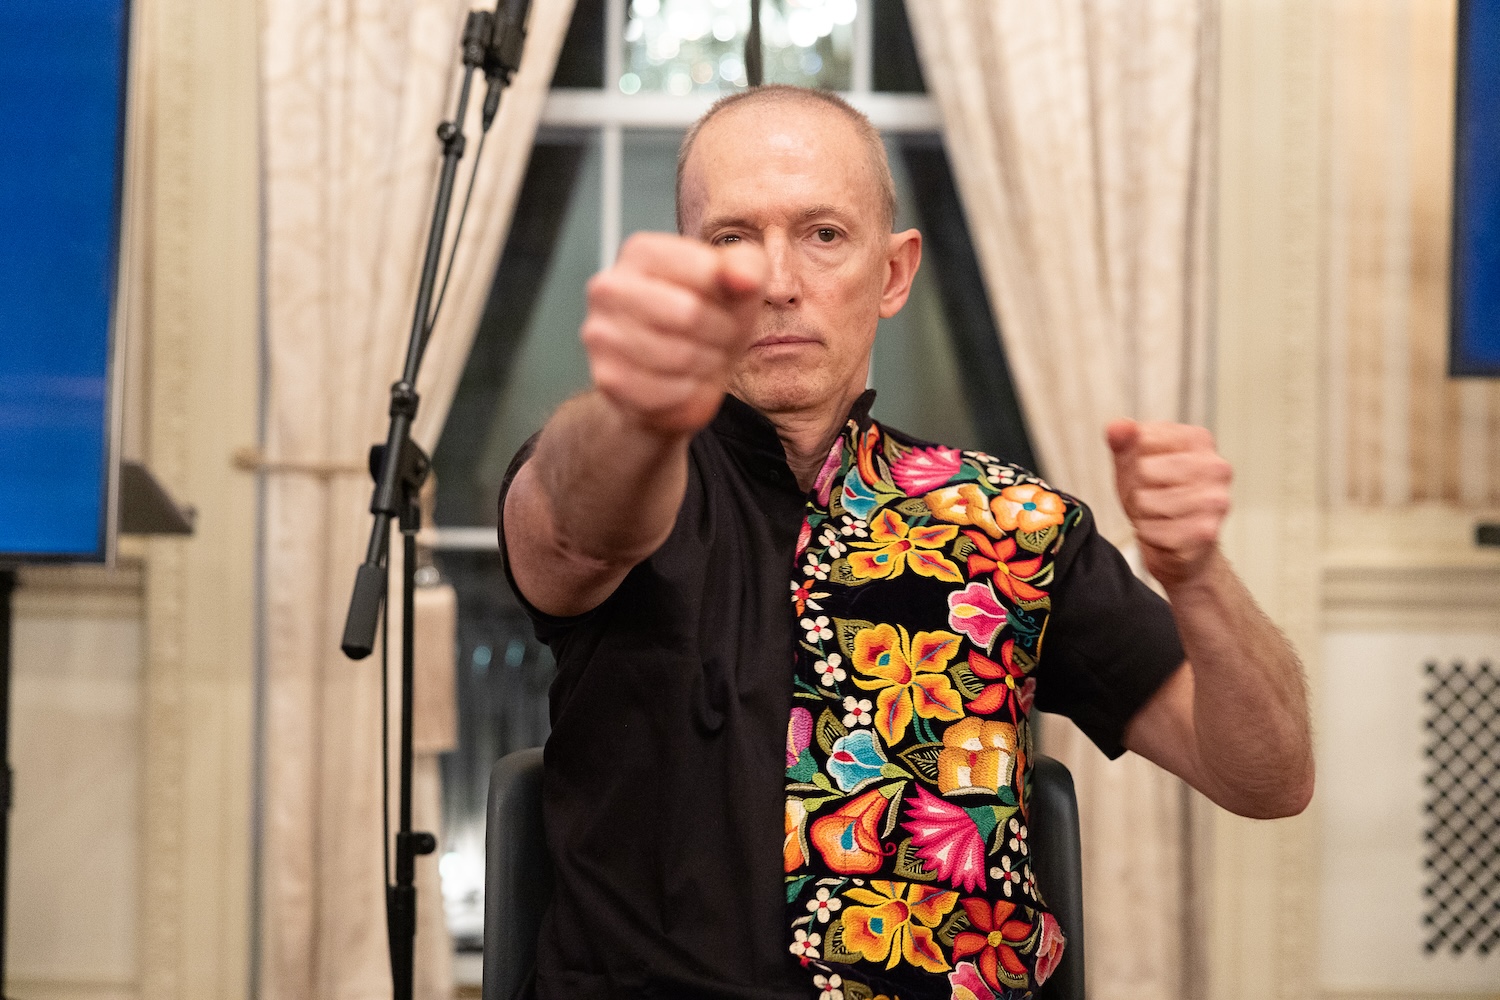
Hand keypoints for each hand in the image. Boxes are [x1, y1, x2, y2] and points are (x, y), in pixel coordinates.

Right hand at [581, 232, 766, 435]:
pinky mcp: (607, 377)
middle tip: (718, 337)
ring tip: (701, 357)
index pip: (705, 270)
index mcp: (641, 251)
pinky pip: (667, 389)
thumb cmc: (708, 321)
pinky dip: (688, 391)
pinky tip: (681, 381)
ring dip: (706, 363)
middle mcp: (610, 286)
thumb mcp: (737, 286)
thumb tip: (744, 279)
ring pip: (679, 355)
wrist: (677, 377)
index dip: (730, 296)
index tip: (725, 304)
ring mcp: (601, 332)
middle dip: (720, 333)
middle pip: (690, 313)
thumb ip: (747, 268)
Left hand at [1106, 419, 1232, 587]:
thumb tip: (1117, 427)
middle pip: (1145, 470)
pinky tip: (1164, 533)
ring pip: (1146, 501)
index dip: (1133, 460)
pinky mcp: (1206, 531)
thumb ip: (1124, 440)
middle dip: (1136, 488)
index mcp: (1199, 440)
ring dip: (1141, 513)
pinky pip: (1152, 530)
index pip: (1143, 439)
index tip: (1147, 471)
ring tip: (1158, 514)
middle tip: (1151, 497)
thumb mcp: (1134, 461)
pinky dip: (1148, 534)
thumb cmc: (1157, 494)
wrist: (1180, 543)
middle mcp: (1216, 467)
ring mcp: (1215, 500)